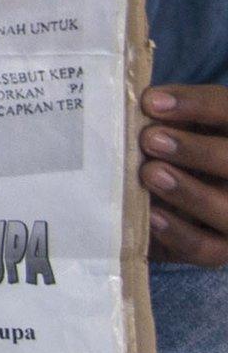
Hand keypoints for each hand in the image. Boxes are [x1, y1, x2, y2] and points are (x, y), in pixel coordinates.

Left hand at [140, 84, 227, 266]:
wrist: (178, 207)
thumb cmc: (166, 153)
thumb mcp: (173, 128)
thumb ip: (161, 119)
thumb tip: (133, 107)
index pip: (224, 110)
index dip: (194, 105)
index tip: (150, 102)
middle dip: (192, 150)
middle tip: (149, 139)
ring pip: (224, 207)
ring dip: (187, 191)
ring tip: (150, 174)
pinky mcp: (221, 250)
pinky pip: (206, 248)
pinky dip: (178, 233)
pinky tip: (151, 216)